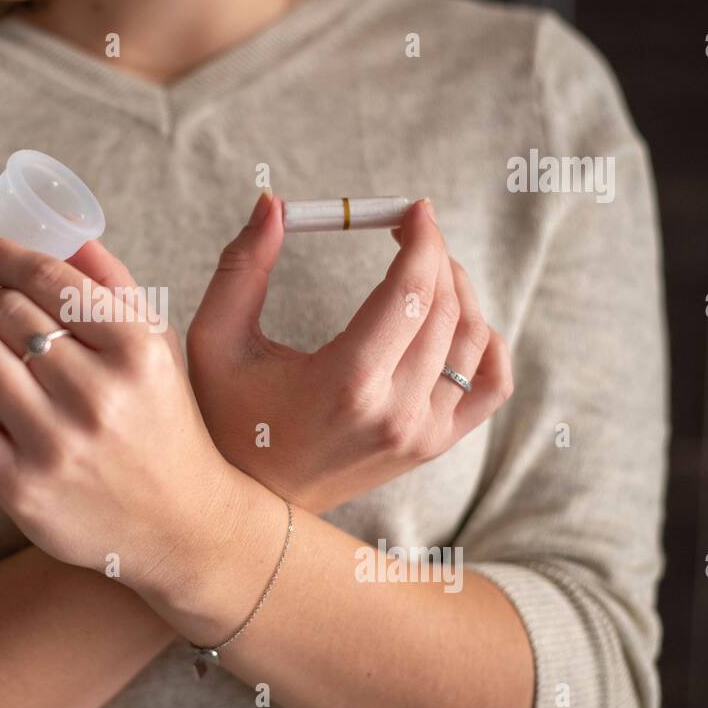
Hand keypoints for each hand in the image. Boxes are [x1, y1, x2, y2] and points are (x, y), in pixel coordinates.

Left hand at [0, 234, 273, 614]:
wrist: (185, 526)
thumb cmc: (164, 422)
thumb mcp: (159, 348)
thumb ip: (113, 285)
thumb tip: (63, 231)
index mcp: (137, 350)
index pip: (46, 277)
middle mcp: (99, 396)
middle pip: (3, 310)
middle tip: (10, 328)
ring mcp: (58, 446)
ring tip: (0, 365)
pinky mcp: (22, 491)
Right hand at [186, 193, 513, 512]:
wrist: (245, 505)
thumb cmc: (223, 418)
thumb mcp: (215, 340)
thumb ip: (243, 266)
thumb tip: (274, 203)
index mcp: (346, 382)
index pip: (410, 291)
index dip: (420, 238)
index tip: (410, 209)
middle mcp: (395, 412)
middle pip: (446, 307)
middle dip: (435, 254)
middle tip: (410, 230)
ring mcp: (421, 434)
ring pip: (474, 339)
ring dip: (459, 289)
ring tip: (426, 268)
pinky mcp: (430, 446)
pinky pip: (491, 385)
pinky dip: (487, 344)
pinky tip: (457, 321)